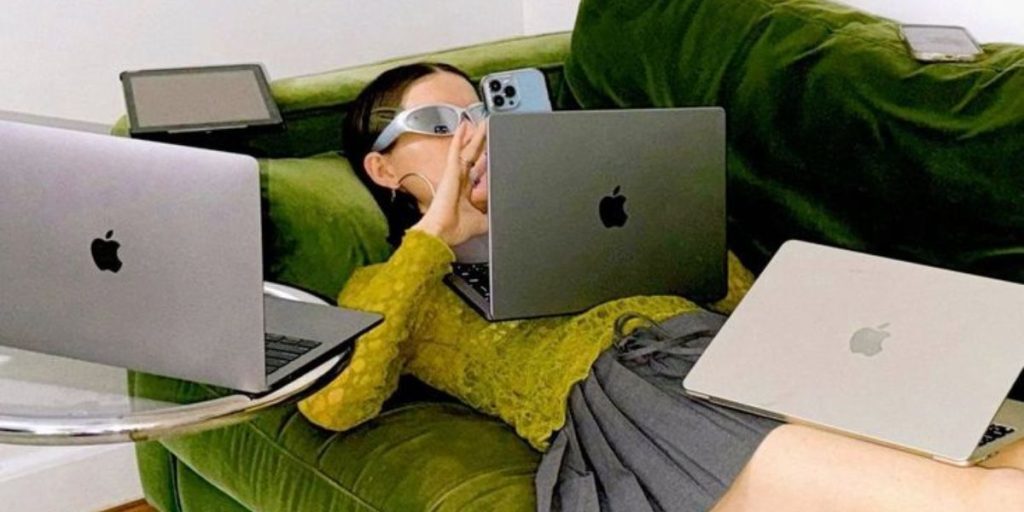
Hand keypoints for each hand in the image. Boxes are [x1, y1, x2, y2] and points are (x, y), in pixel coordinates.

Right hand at [410, 120, 487, 246]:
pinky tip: (464, 126)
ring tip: (479, 124)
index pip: (477, 172)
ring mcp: (454, 174)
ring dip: (473, 137)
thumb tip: (503, 216)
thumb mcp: (482, 221)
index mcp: (465, 192)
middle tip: (486, 131)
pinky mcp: (451, 171)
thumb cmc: (456, 229)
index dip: (484, 162)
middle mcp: (459, 181)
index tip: (490, 154)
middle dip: (479, 144)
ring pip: (466, 150)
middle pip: (473, 157)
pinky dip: (460, 138)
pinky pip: (456, 150)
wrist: (443, 231)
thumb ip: (491, 215)